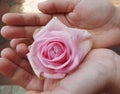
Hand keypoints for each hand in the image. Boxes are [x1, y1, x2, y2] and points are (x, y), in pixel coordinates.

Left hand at [0, 48, 119, 93]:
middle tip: (5, 50)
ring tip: (15, 42)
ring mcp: (57, 61)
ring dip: (25, 48)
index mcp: (49, 87)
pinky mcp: (64, 51)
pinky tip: (31, 37)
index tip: (2, 60)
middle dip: (15, 58)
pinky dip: (39, 41)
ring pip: (36, 54)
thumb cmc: (89, 84)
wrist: (107, 69)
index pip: (25, 79)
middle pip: (28, 66)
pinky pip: (48, 45)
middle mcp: (51, 74)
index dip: (13, 71)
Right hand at [1, 0, 119, 49]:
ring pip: (40, 44)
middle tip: (4, 34)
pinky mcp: (67, 51)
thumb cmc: (97, 11)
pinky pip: (51, 54)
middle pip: (34, 32)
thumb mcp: (77, 2)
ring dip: (26, 44)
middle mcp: (55, 31)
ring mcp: (60, 42)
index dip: (21, 19)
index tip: (6, 20)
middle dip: (18, 32)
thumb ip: (58, 3)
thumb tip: (40, 5)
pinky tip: (30, 55)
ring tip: (13, 46)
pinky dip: (40, 55)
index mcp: (56, 18)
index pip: (35, 18)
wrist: (112, 25)